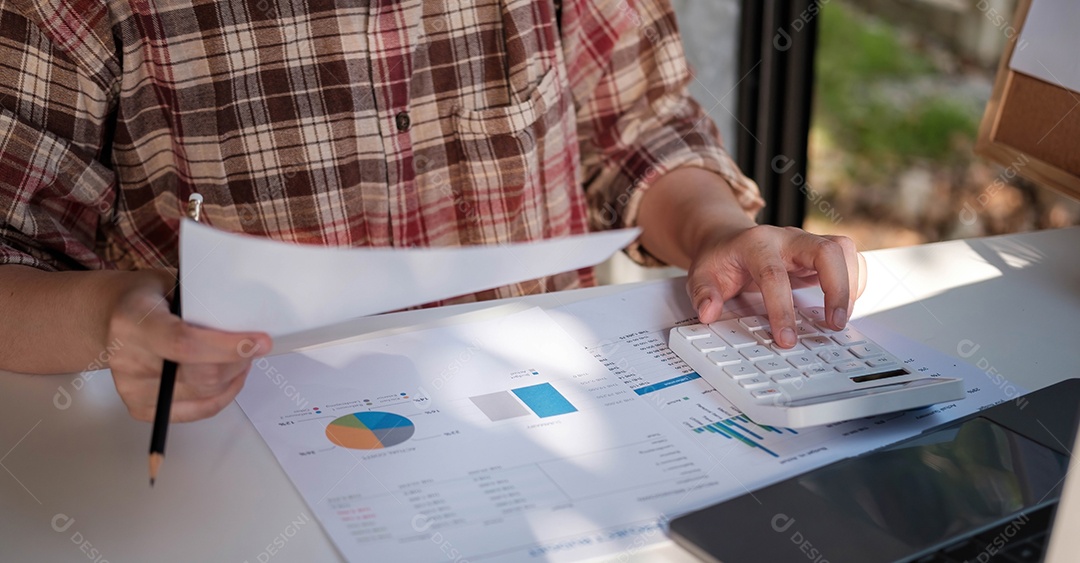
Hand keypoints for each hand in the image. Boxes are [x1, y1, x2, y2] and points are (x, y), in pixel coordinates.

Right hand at [104, 270, 272, 421]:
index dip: (227, 347)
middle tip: (255, 344)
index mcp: (132, 322)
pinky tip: (230, 377)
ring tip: (242, 357)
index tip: (259, 341)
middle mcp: (127, 359)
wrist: (111, 317)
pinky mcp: (140, 408)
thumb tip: (245, 315)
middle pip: (200, 375)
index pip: (184, 344)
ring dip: (234, 376)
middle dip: (239, 360)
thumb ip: (201, 299)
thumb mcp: (170, 282)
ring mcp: (131, 388)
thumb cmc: (145, 298)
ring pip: (204, 395)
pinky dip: (222, 395)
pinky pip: (197, 411)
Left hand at [686, 225, 866, 347]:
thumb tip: (709, 313)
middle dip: (836, 288)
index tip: (786, 339)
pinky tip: (844, 305)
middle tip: (834, 324)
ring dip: (850, 284)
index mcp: (756, 244)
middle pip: (825, 250)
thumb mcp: (701, 274)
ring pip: (843, 249)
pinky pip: (848, 258)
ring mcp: (806, 242)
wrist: (729, 238)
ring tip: (840, 318)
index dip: (782, 309)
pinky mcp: (820, 252)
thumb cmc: (720, 259)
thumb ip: (703, 293)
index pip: (774, 275)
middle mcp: (787, 238)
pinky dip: (854, 281)